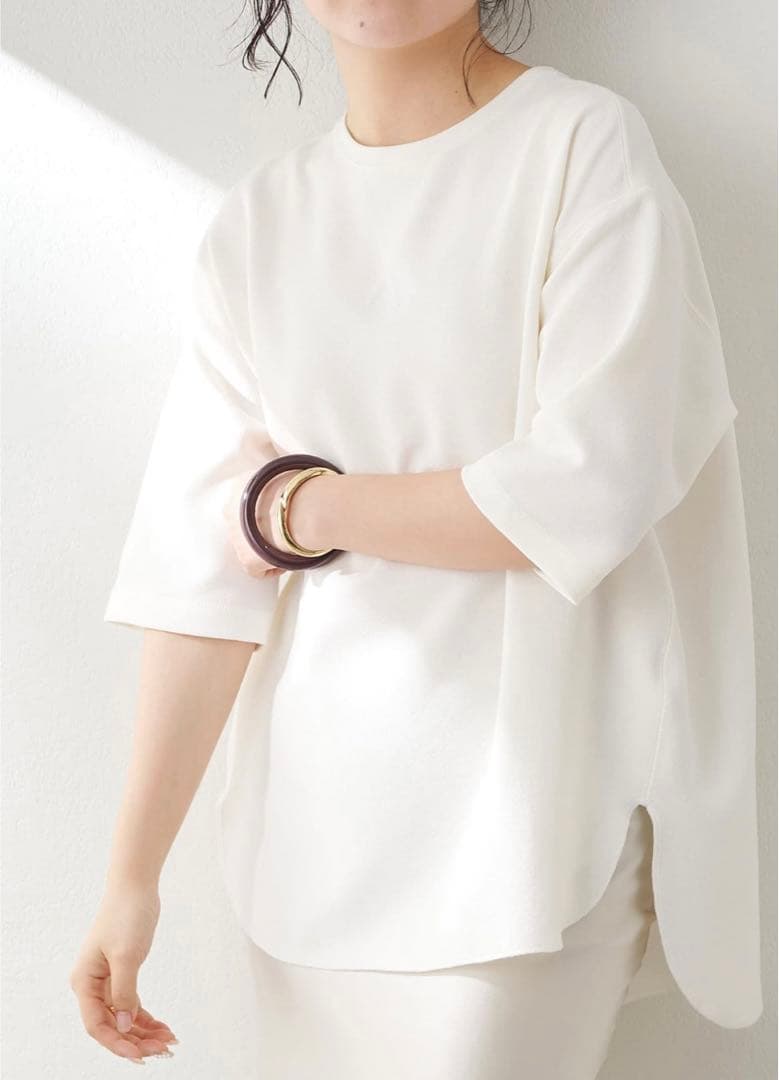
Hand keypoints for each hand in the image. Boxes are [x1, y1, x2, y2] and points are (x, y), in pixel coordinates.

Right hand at [69, 883, 176, 1063]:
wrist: (135, 887)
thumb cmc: (126, 915)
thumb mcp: (126, 956)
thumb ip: (123, 993)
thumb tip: (122, 1026)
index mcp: (84, 982)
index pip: (96, 1025)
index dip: (117, 1043)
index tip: (141, 1055)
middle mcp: (91, 985)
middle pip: (111, 1025)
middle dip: (136, 1041)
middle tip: (164, 1050)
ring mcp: (106, 981)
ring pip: (123, 1017)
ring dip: (143, 1032)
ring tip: (169, 1042)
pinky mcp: (121, 974)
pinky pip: (131, 1005)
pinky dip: (146, 1017)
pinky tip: (162, 1028)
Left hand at [224, 450, 326, 572]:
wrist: (303, 508)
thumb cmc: (299, 485)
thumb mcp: (281, 466)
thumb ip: (275, 473)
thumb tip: (281, 464)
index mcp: (238, 486)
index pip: (245, 501)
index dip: (263, 509)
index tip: (278, 511)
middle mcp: (229, 512)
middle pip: (243, 525)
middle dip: (259, 529)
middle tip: (283, 528)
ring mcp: (236, 538)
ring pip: (250, 547)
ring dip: (265, 547)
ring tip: (287, 544)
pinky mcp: (247, 561)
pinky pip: (259, 569)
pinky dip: (273, 567)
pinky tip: (287, 559)